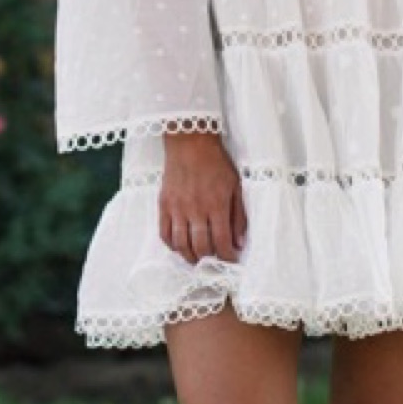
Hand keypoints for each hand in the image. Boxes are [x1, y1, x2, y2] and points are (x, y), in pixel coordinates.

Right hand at [158, 132, 247, 264]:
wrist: (190, 142)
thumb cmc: (216, 162)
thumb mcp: (235, 185)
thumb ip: (238, 215)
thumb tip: (239, 242)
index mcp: (216, 205)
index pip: (221, 242)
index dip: (227, 257)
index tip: (231, 260)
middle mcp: (195, 209)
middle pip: (201, 247)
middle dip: (210, 260)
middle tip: (215, 261)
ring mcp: (177, 208)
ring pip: (181, 245)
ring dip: (190, 257)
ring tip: (198, 258)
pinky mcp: (163, 204)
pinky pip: (164, 234)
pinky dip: (172, 245)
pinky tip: (180, 246)